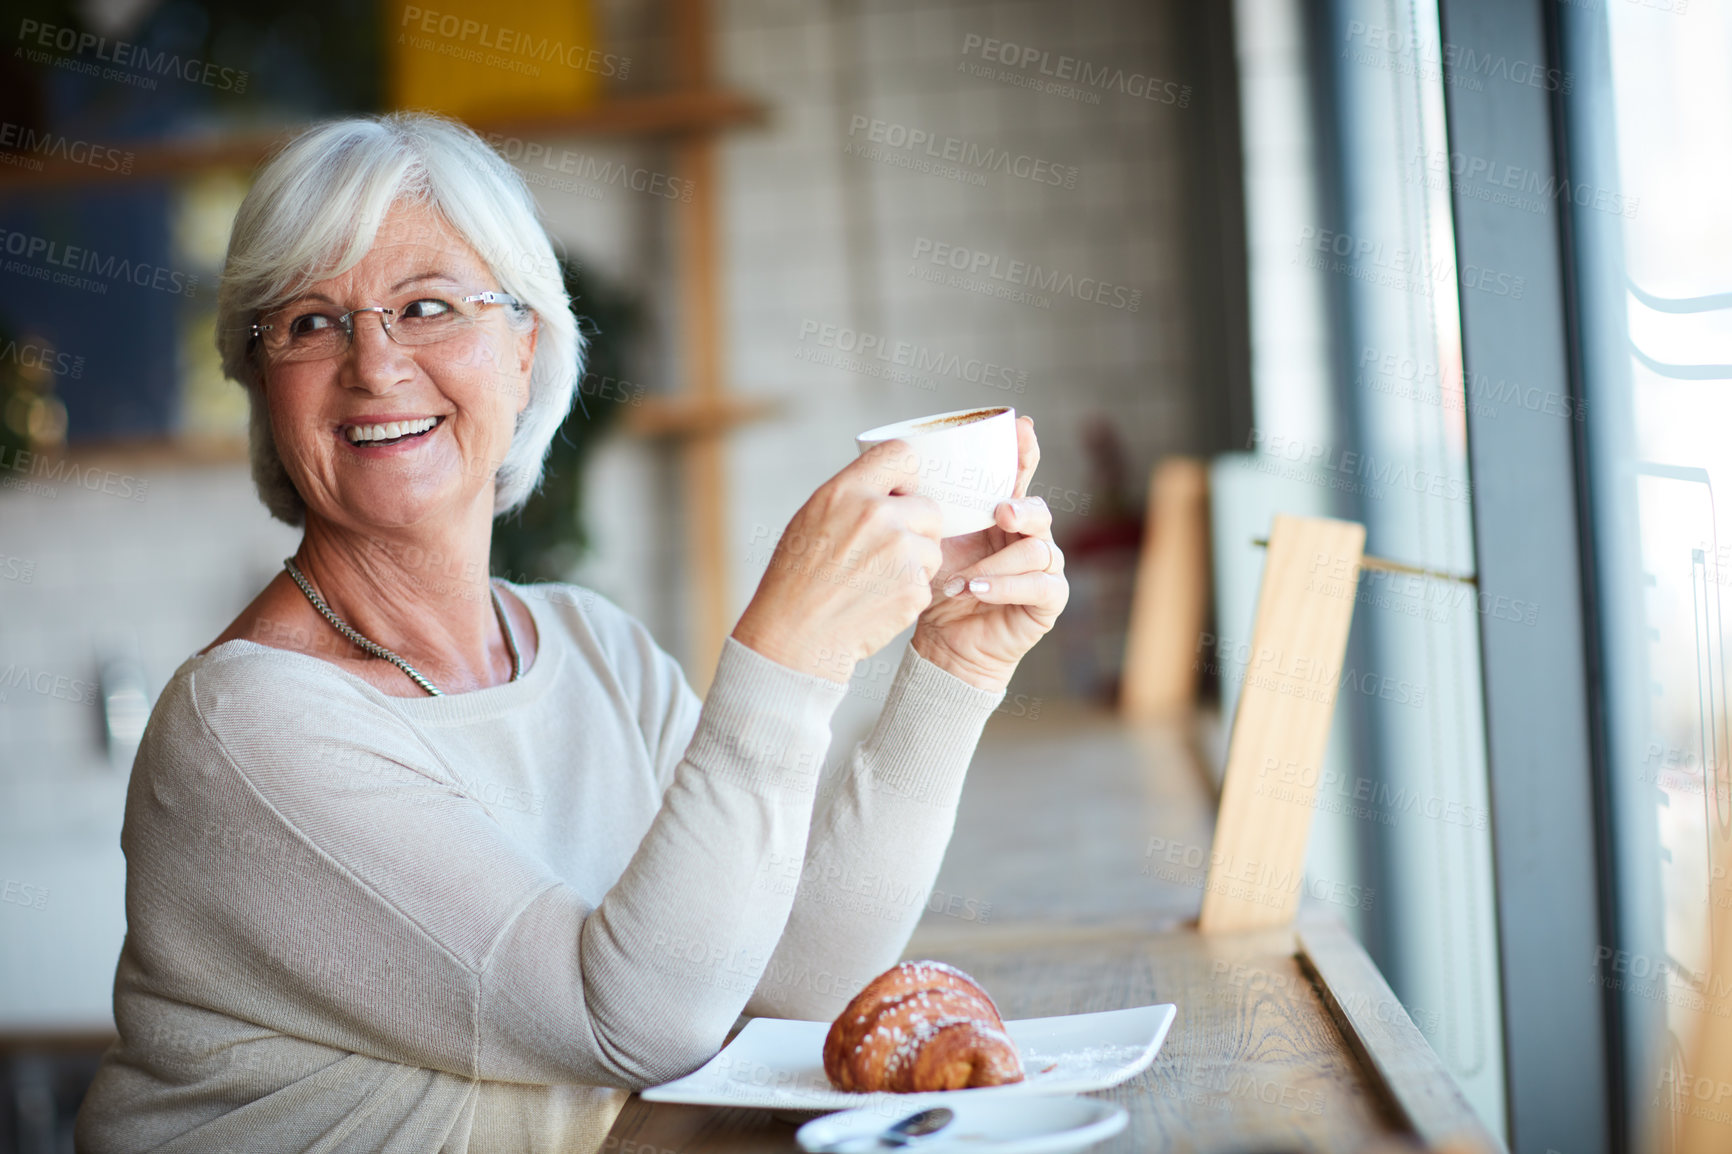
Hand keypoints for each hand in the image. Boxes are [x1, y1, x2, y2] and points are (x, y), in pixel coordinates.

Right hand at [733, 440, 944, 682]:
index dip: (906, 476)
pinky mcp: (913, 587)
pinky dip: (909, 592)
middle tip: (889, 551)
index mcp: (847, 491)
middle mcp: (878, 515)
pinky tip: (878, 600)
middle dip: (917, 528)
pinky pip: (927, 581)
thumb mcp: (811, 519)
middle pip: (930, 508)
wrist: (796, 636)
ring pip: (932, 547)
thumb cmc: (797, 580)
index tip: (900, 494)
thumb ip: (853, 497)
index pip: (901, 454)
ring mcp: (899, 552)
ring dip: (915, 563)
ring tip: (877, 580)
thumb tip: (892, 486)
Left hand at [911, 416, 1068, 690]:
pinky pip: (1041, 586)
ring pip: (1039, 550)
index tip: (1022, 427)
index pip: (1019, 477)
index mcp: (1003, 517)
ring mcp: (1044, 569)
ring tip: (964, 580)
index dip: (1025, 452)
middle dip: (1021, 508)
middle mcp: (1029, 538)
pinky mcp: (1048, 601)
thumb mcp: (932, 543)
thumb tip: (899, 468)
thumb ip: (931, 510)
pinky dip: (1008, 587)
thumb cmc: (938, 589)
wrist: (944, 644)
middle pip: (1039, 511)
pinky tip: (979, 591)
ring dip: (998, 563)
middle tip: (1000, 511)